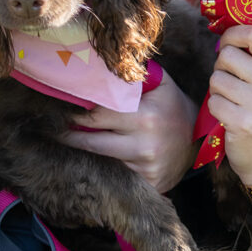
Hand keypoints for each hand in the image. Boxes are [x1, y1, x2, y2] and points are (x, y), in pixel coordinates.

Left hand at [59, 69, 198, 191]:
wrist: (200, 139)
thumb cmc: (173, 106)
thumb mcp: (161, 83)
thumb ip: (135, 75)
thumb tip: (101, 66)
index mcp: (145, 117)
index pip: (97, 116)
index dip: (76, 114)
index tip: (59, 112)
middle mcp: (145, 145)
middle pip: (92, 143)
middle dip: (69, 136)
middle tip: (51, 130)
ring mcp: (146, 168)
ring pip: (101, 161)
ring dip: (83, 154)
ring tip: (65, 144)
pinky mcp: (148, 184)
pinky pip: (117, 176)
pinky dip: (103, 169)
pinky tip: (91, 163)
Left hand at [207, 23, 251, 184]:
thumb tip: (227, 34)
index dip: (234, 34)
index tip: (228, 43)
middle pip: (228, 55)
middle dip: (221, 67)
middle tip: (231, 82)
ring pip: (216, 79)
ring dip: (217, 90)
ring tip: (232, 101)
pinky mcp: (243, 123)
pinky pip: (213, 101)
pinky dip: (216, 108)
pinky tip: (229, 116)